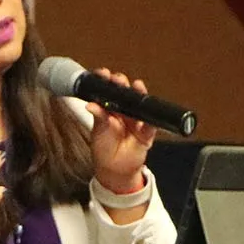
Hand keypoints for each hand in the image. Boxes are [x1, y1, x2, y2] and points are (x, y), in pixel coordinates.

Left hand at [87, 67, 156, 194]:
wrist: (114, 169)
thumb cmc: (104, 148)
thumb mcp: (98, 132)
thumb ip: (99, 118)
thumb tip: (92, 105)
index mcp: (109, 110)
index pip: (108, 91)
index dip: (106, 82)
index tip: (103, 73)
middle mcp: (123, 113)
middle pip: (125, 94)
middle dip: (122, 84)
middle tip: (118, 79)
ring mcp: (136, 121)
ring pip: (140, 105)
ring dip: (139, 95)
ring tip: (137, 87)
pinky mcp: (146, 133)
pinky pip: (151, 125)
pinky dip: (151, 119)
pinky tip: (149, 113)